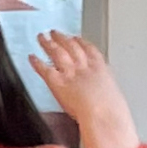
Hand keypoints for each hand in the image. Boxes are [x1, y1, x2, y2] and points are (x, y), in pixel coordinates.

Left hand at [28, 29, 139, 147]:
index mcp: (100, 68)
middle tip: (55, 32)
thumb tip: (108, 100)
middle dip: (62, 38)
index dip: (80, 42)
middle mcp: (84, 67)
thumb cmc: (111, 111)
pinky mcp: (57, 82)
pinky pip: (45, 69)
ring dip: (48, 43)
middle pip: (71, 47)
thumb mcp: (114, 96)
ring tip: (42, 37)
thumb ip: (107, 93)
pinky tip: (32, 57)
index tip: (75, 38)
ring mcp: (70, 73)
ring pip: (57, 52)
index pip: (89, 49)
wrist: (103, 115)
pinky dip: (37, 62)